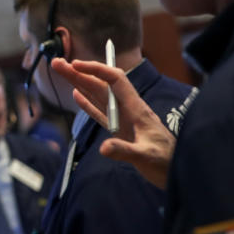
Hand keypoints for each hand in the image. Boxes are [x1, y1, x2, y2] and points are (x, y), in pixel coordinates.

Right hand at [50, 58, 175, 188]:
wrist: (176, 171)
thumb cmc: (165, 162)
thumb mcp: (146, 157)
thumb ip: (125, 151)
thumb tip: (103, 148)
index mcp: (136, 108)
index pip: (115, 81)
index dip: (96, 70)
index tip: (76, 64)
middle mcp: (128, 109)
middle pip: (101, 85)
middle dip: (79, 72)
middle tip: (57, 63)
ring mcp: (123, 119)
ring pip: (97, 96)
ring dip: (79, 83)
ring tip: (62, 71)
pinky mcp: (120, 130)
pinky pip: (100, 112)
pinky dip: (87, 103)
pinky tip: (77, 95)